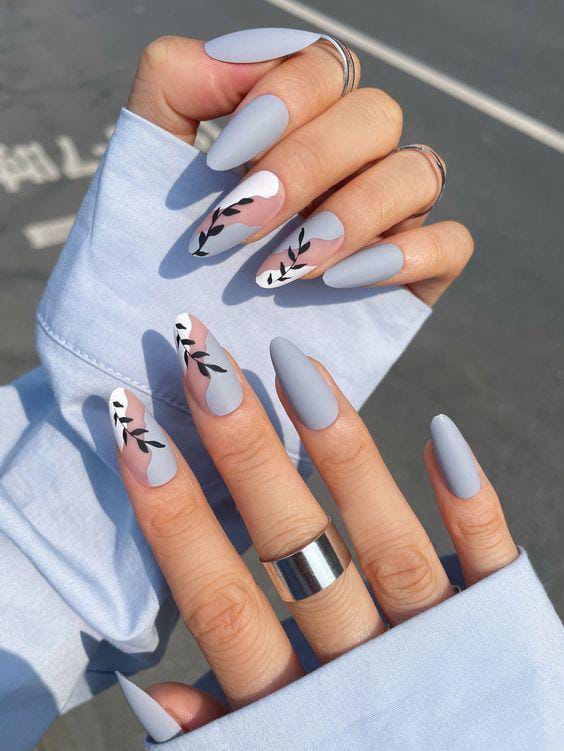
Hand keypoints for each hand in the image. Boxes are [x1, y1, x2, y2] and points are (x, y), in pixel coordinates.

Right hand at [111, 318, 516, 740]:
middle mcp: (370, 675)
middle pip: (298, 552)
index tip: (136, 432)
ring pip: (388, 546)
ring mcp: (445, 645)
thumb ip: (222, 734)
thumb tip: (150, 696)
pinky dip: (467, 503)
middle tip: (205, 365)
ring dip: (341, 454)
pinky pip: (492, 564)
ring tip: (298, 367)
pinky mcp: (505, 627)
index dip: (175, 522)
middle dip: (245, 456)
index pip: (220, 606)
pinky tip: (440, 433)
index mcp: (300, 712)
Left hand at [128, 33, 472, 303]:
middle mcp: (351, 160)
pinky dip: (407, 254)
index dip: (281, 102)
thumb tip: (238, 57)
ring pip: (418, 171)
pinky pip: (451, 242)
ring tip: (284, 267)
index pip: (322, 68)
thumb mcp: (149, 168)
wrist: (182, 346)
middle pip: (373, 114)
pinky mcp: (413, 275)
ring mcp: (388, 216)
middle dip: (305, 167)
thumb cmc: (161, 258)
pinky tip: (340, 281)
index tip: (217, 165)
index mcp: (297, 123)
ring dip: (353, 213)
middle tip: (239, 228)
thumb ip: (177, 87)